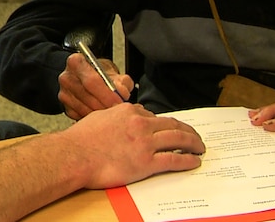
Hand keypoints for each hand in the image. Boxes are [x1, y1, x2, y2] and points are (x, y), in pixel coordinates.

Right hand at [57, 53, 134, 119]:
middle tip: (119, 109)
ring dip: (101, 114)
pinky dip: (94, 120)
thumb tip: (122, 93)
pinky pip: (81, 117)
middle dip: (105, 105)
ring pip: (85, 109)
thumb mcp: (111, 70)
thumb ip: (121, 80)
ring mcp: (64, 94)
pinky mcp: (66, 108)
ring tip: (112, 112)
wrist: (85, 77)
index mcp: (76, 62)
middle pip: (88, 96)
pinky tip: (101, 115)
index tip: (119, 100)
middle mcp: (67, 77)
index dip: (107, 93)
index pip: (92, 80)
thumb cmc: (97, 72)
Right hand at [59, 104, 205, 188]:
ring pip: (179, 139)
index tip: (172, 130)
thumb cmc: (81, 140)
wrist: (74, 156)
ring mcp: (145, 143)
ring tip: (200, 147)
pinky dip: (187, 159)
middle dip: (188, 131)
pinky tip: (194, 161)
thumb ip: (117, 116)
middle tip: (196, 137)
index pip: (155, 116)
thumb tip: (128, 116)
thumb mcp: (100, 117)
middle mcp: (141, 124)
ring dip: (193, 143)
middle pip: (173, 124)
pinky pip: (174, 159)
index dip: (166, 125)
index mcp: (129, 112)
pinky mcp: (146, 162)